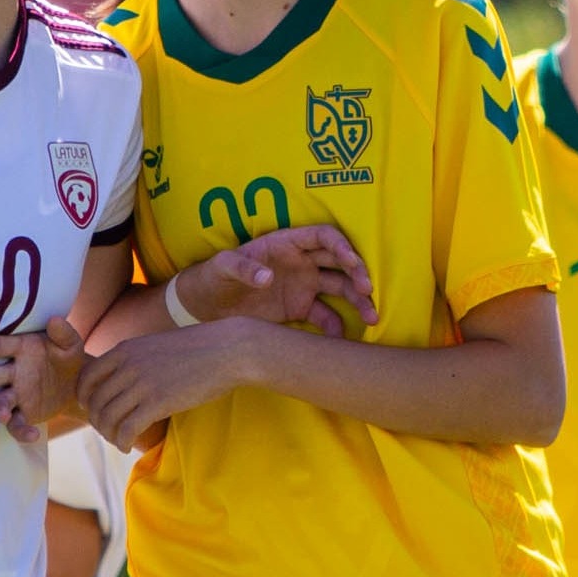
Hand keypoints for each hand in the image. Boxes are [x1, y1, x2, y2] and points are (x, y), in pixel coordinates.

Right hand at [0, 317, 88, 442]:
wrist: (78, 383)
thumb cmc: (67, 357)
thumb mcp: (70, 344)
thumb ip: (64, 333)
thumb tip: (55, 320)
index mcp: (20, 349)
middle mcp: (13, 372)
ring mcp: (17, 394)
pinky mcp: (25, 412)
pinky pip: (18, 423)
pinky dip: (22, 431)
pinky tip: (33, 435)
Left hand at [78, 320, 251, 450]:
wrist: (227, 349)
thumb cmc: (196, 349)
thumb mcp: (156, 345)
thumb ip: (135, 358)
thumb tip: (122, 376)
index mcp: (125, 350)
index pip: (87, 377)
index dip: (85, 398)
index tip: (93, 410)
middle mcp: (128, 366)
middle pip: (95, 401)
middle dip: (97, 421)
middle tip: (108, 431)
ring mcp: (142, 384)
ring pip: (107, 418)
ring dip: (109, 434)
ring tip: (118, 440)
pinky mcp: (158, 403)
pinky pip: (126, 429)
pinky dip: (122, 441)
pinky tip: (127, 446)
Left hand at [181, 224, 376, 335]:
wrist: (205, 306)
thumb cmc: (212, 277)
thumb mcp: (221, 267)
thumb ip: (242, 268)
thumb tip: (266, 278)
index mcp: (286, 243)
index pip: (321, 236)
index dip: (340, 245)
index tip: (351, 260)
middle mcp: (301, 262)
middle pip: (338, 262)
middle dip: (357, 273)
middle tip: (367, 290)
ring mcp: (303, 285)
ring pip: (340, 288)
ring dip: (357, 300)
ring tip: (372, 316)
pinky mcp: (299, 309)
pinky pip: (326, 316)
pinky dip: (337, 327)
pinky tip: (341, 340)